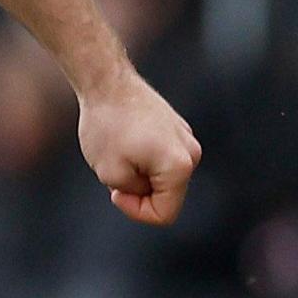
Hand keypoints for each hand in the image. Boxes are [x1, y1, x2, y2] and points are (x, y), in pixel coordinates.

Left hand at [77, 74, 199, 225]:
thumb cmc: (105, 127)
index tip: (115, 192)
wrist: (106, 83)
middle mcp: (192, 153)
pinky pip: (160, 159)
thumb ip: (133, 193)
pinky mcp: (176, 129)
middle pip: (166, 196)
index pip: (165, 213)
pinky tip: (124, 141)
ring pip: (161, 178)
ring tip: (118, 153)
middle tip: (113, 171)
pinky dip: (141, 159)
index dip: (136, 211)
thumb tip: (147, 189)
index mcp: (180, 166)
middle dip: (138, 192)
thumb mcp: (110, 174)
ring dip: (138, 175)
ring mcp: (186, 139)